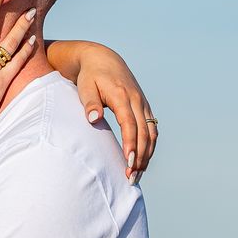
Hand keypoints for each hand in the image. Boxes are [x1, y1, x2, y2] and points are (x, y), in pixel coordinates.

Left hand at [72, 43, 157, 183]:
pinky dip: (149, 147)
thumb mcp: (85, 86)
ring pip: (152, 133)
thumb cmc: (90, 76)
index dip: (130, 143)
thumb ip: (89, 103)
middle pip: (144, 132)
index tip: (128, 161)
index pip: (130, 123)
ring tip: (137, 175)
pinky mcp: (145, 108)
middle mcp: (137, 100)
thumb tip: (94, 119)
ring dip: (147, 155)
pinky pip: (152, 130)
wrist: (103, 60)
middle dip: (140, 156)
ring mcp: (143, 104)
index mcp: (122, 95)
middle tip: (131, 177)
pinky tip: (142, 162)